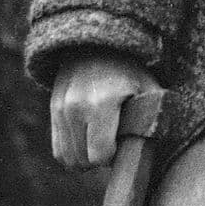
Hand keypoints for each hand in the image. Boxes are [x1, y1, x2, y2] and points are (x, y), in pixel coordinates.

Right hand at [49, 50, 158, 169]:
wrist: (99, 45)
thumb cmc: (131, 70)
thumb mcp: (148, 90)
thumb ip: (152, 118)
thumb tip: (151, 148)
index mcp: (102, 104)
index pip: (99, 154)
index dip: (113, 157)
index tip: (123, 146)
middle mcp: (76, 108)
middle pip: (82, 160)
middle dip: (99, 161)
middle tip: (113, 147)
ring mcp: (60, 109)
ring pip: (67, 158)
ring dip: (85, 159)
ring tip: (101, 145)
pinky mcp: (52, 110)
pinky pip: (58, 149)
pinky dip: (72, 153)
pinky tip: (87, 144)